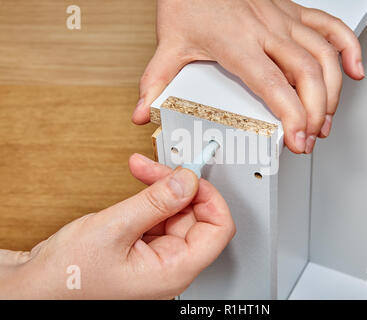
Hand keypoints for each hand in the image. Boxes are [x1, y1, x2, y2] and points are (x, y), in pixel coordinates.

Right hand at [0, 154, 234, 298]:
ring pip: (177, 212)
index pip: (218, 229)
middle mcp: (171, 265)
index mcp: (174, 269)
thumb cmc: (67, 277)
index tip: (191, 175)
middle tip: (153, 166)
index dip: (209, 197)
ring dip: (162, 187)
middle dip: (177, 185)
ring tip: (141, 170)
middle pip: (196, 215)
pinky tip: (139, 186)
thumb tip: (187, 181)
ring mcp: (159, 256)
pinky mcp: (145, 247)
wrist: (37, 288)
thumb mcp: (114, 229)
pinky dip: (152, 198)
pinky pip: (160, 216)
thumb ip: (155, 202)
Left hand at [133, 0, 363, 153]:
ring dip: (333, 91)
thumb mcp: (169, 42)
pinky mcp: (294, 12)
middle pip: (307, 73)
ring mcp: (284, 19)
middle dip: (316, 112)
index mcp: (237, 43)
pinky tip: (354, 70)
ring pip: (324, 54)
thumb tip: (143, 111)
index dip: (292, 116)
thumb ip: (156, 81)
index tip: (299, 140)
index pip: (273, 85)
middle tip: (311, 138)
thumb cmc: (190, 0)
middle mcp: (267, 30)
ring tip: (327, 118)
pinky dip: (349, 48)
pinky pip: (330, 27)